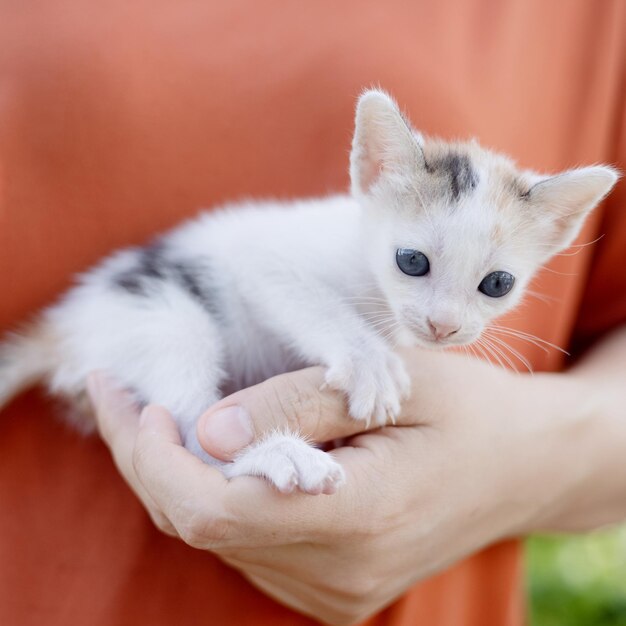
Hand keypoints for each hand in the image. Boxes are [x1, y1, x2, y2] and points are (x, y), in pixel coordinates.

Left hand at [88, 348, 576, 624]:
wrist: (522, 466)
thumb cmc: (468, 411)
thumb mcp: (394, 382)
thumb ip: (300, 404)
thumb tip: (207, 429)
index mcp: (360, 518)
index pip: (216, 509)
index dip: (155, 454)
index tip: (131, 397)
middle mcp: (340, 573)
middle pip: (203, 525)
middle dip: (148, 457)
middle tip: (122, 394)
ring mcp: (335, 589)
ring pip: (219, 536)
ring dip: (181, 473)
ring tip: (169, 411)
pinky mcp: (332, 585)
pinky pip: (248, 542)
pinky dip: (217, 492)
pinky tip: (219, 449)